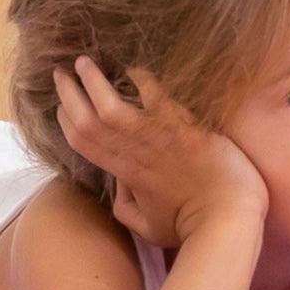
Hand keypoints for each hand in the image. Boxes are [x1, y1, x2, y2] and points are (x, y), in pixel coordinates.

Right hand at [50, 57, 265, 253]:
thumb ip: (126, 208)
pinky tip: (133, 66)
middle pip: (86, 121)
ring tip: (84, 60)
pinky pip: (153, 94)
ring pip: (108, 106)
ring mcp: (155, 138)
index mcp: (124, 174)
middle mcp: (132, 153)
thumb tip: (122, 186)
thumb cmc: (194, 226)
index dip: (66, 120)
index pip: (82, 143)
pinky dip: (139, 78)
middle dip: (68, 93)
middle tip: (60, 72)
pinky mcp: (181, 126)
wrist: (229, 219)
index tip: (62, 103)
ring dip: (92, 80)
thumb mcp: (149, 228)